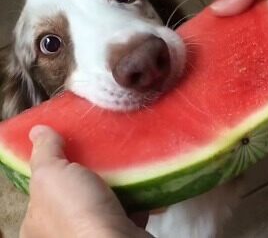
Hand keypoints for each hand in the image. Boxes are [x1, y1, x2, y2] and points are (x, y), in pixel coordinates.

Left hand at [20, 125, 152, 237]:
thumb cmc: (78, 211)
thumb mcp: (52, 174)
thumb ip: (45, 152)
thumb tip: (38, 130)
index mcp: (39, 220)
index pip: (44, 185)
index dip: (55, 163)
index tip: (70, 146)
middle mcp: (63, 229)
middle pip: (77, 189)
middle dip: (88, 170)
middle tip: (99, 150)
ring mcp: (92, 232)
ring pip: (103, 197)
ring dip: (114, 180)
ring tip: (121, 158)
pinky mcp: (119, 230)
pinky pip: (126, 206)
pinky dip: (133, 193)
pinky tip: (139, 177)